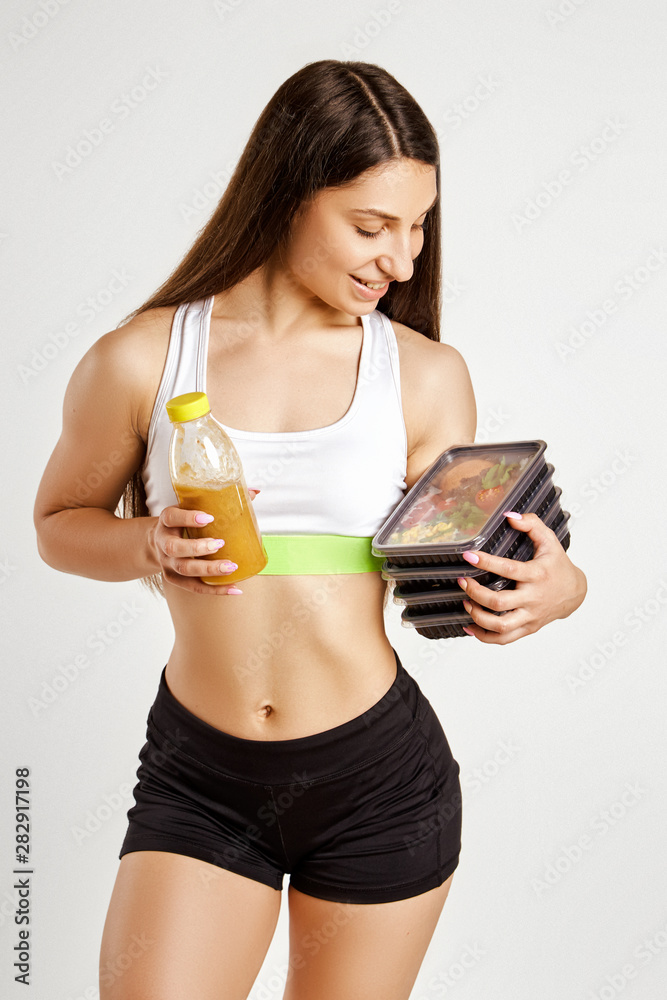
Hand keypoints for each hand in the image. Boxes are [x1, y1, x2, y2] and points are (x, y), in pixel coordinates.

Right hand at [148, 488, 260, 595]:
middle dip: (198, 548)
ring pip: (185, 570)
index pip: (172, 517)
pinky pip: (194, 588)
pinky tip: (235, 589)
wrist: (157, 542)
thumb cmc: (182, 522)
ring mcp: (167, 563)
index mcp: (166, 521)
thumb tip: (254, 492)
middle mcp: (163, 542)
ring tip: (231, 567)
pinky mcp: (175, 578)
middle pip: (175, 548)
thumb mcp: (191, 507)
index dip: (188, 518)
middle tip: (220, 544)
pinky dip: (215, 590)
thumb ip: (219, 498)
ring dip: (208, 570)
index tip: (208, 517)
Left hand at [456, 511, 586, 643]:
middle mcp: (533, 598)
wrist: (575, 593)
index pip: (509, 569)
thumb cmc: (558, 565)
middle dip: (475, 593)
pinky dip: (485, 636)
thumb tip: (509, 516)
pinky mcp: (528, 628)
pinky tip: (470, 627)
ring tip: (466, 603)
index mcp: (537, 574)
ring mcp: (530, 616)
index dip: (487, 562)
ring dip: (477, 616)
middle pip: (499, 602)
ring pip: (501, 626)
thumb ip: (532, 524)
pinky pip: (504, 639)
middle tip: (463, 581)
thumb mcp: (550, 540)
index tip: (469, 555)